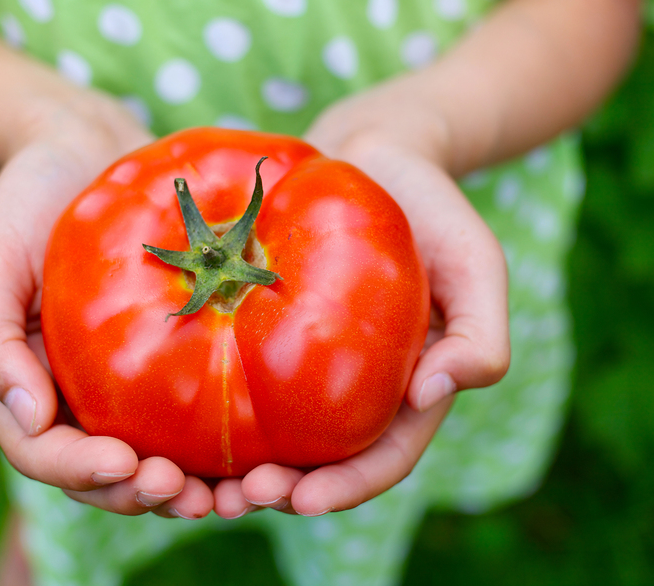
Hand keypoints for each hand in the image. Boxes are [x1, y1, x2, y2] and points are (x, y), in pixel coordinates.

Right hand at [0, 96, 214, 518]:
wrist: (87, 150)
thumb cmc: (27, 202)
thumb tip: (28, 416)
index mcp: (28, 385)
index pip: (46, 453)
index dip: (83, 473)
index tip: (128, 466)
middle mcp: (79, 395)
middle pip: (107, 473)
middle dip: (144, 494)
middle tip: (191, 496)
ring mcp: (128, 380)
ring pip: (156, 455)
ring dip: (189, 486)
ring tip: (231, 495)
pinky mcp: (175, 354)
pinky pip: (194, 409)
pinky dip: (219, 442)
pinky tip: (259, 451)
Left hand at [212, 80, 510, 517]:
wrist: (374, 153)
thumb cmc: (433, 205)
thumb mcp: (476, 262)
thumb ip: (481, 333)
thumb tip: (435, 394)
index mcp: (406, 389)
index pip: (381, 458)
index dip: (345, 489)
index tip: (299, 501)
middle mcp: (354, 386)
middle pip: (319, 461)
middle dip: (281, 493)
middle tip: (235, 498)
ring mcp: (307, 360)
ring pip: (272, 433)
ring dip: (238, 469)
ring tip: (196, 484)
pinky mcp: (267, 328)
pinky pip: (237, 372)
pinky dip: (212, 404)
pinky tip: (173, 417)